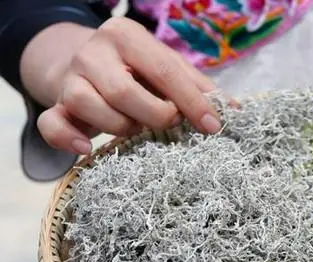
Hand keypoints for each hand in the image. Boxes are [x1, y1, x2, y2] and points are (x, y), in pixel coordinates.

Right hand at [37, 17, 221, 154]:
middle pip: (124, 92)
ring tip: (136, 127)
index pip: (164, 70)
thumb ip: (198, 87)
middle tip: (168, 122)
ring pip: (91, 108)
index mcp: (127, 36)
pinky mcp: (56, 104)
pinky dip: (68, 140)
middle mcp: (94, 52)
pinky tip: (88, 149)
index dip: (192, 101)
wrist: (90, 63)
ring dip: (122, 127)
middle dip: (155, 116)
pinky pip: (52, 125)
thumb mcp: (168, 68)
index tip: (213, 126)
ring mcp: (71, 78)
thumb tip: (233, 112)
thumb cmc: (139, 70)